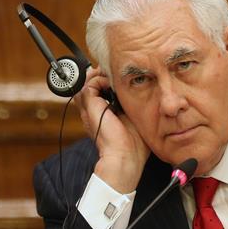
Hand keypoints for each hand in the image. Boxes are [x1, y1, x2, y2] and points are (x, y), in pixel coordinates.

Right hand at [74, 67, 149, 192]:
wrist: (125, 155)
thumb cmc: (134, 144)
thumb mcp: (135, 118)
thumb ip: (132, 105)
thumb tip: (138, 91)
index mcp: (102, 114)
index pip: (99, 91)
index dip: (108, 81)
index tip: (121, 77)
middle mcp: (94, 111)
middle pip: (91, 84)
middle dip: (103, 75)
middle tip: (117, 73)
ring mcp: (90, 108)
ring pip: (88, 82)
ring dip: (102, 75)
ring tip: (115, 75)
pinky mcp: (91, 106)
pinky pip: (90, 84)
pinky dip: (101, 79)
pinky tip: (114, 84)